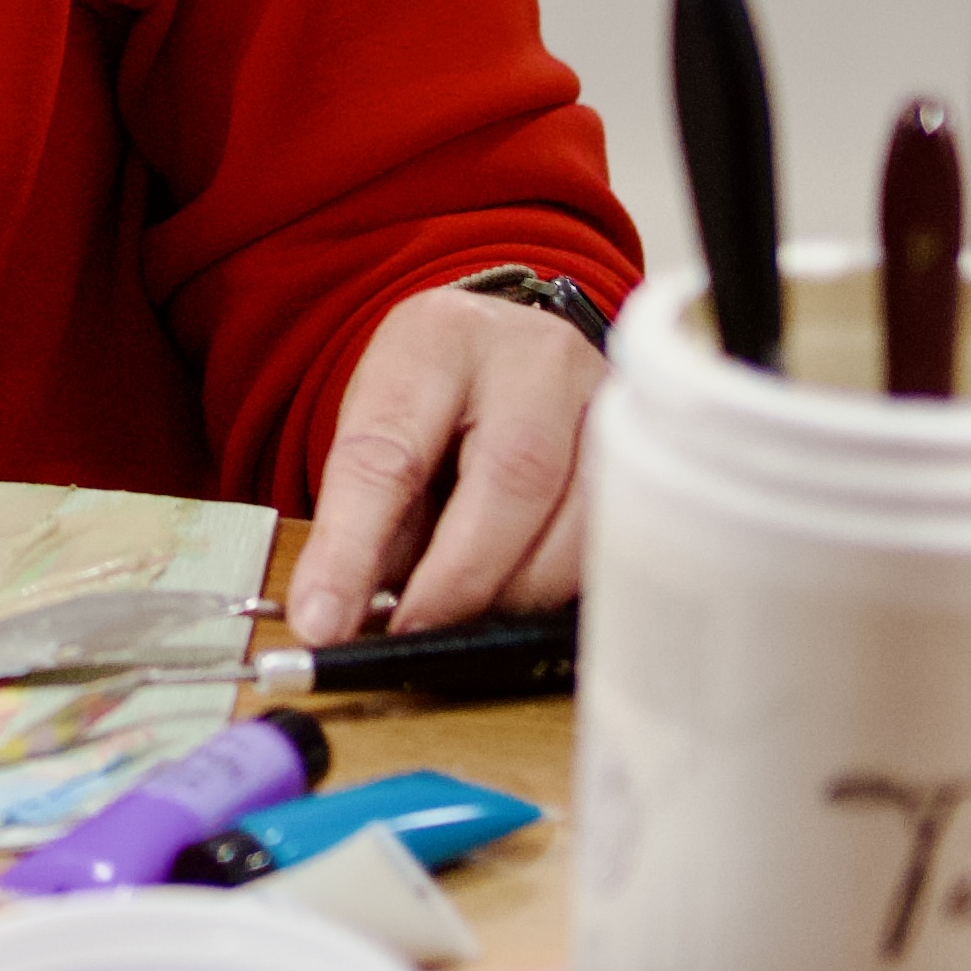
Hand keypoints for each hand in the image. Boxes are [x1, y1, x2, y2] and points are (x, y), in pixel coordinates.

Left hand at [283, 284, 602, 647]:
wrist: (507, 355)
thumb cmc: (436, 401)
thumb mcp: (380, 435)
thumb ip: (367, 525)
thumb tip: (342, 619)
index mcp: (437, 340)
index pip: (390, 452)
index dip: (354, 549)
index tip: (325, 620)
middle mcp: (533, 355)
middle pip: (511, 478)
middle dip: (459, 578)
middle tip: (415, 630)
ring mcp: (603, 397)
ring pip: (579, 517)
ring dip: (517, 589)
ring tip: (469, 611)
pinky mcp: (644, 447)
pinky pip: (615, 537)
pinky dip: (562, 585)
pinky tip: (522, 594)